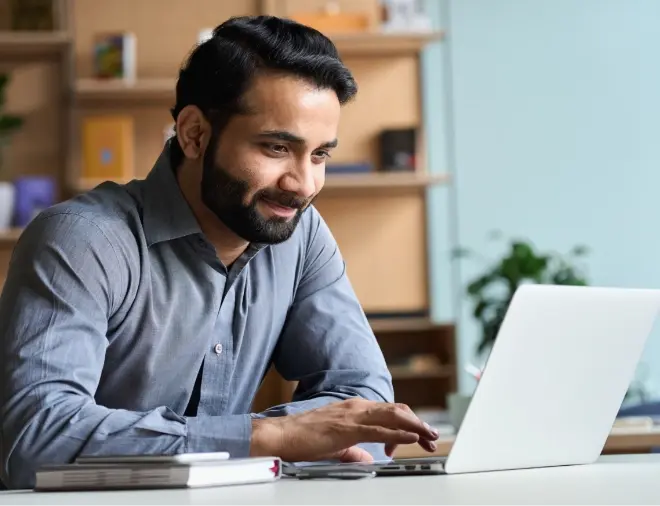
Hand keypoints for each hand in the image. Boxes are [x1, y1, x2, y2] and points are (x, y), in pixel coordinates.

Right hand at [250, 398, 438, 462]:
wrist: (281, 434)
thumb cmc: (303, 438)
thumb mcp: (335, 445)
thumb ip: (354, 450)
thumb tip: (367, 458)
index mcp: (354, 409)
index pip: (389, 412)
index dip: (407, 424)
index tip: (419, 437)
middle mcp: (356, 407)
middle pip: (397, 411)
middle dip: (417, 423)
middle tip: (432, 437)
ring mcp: (352, 415)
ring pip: (393, 416)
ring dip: (415, 426)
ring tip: (429, 435)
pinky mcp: (347, 428)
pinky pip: (379, 429)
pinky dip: (399, 433)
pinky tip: (411, 438)